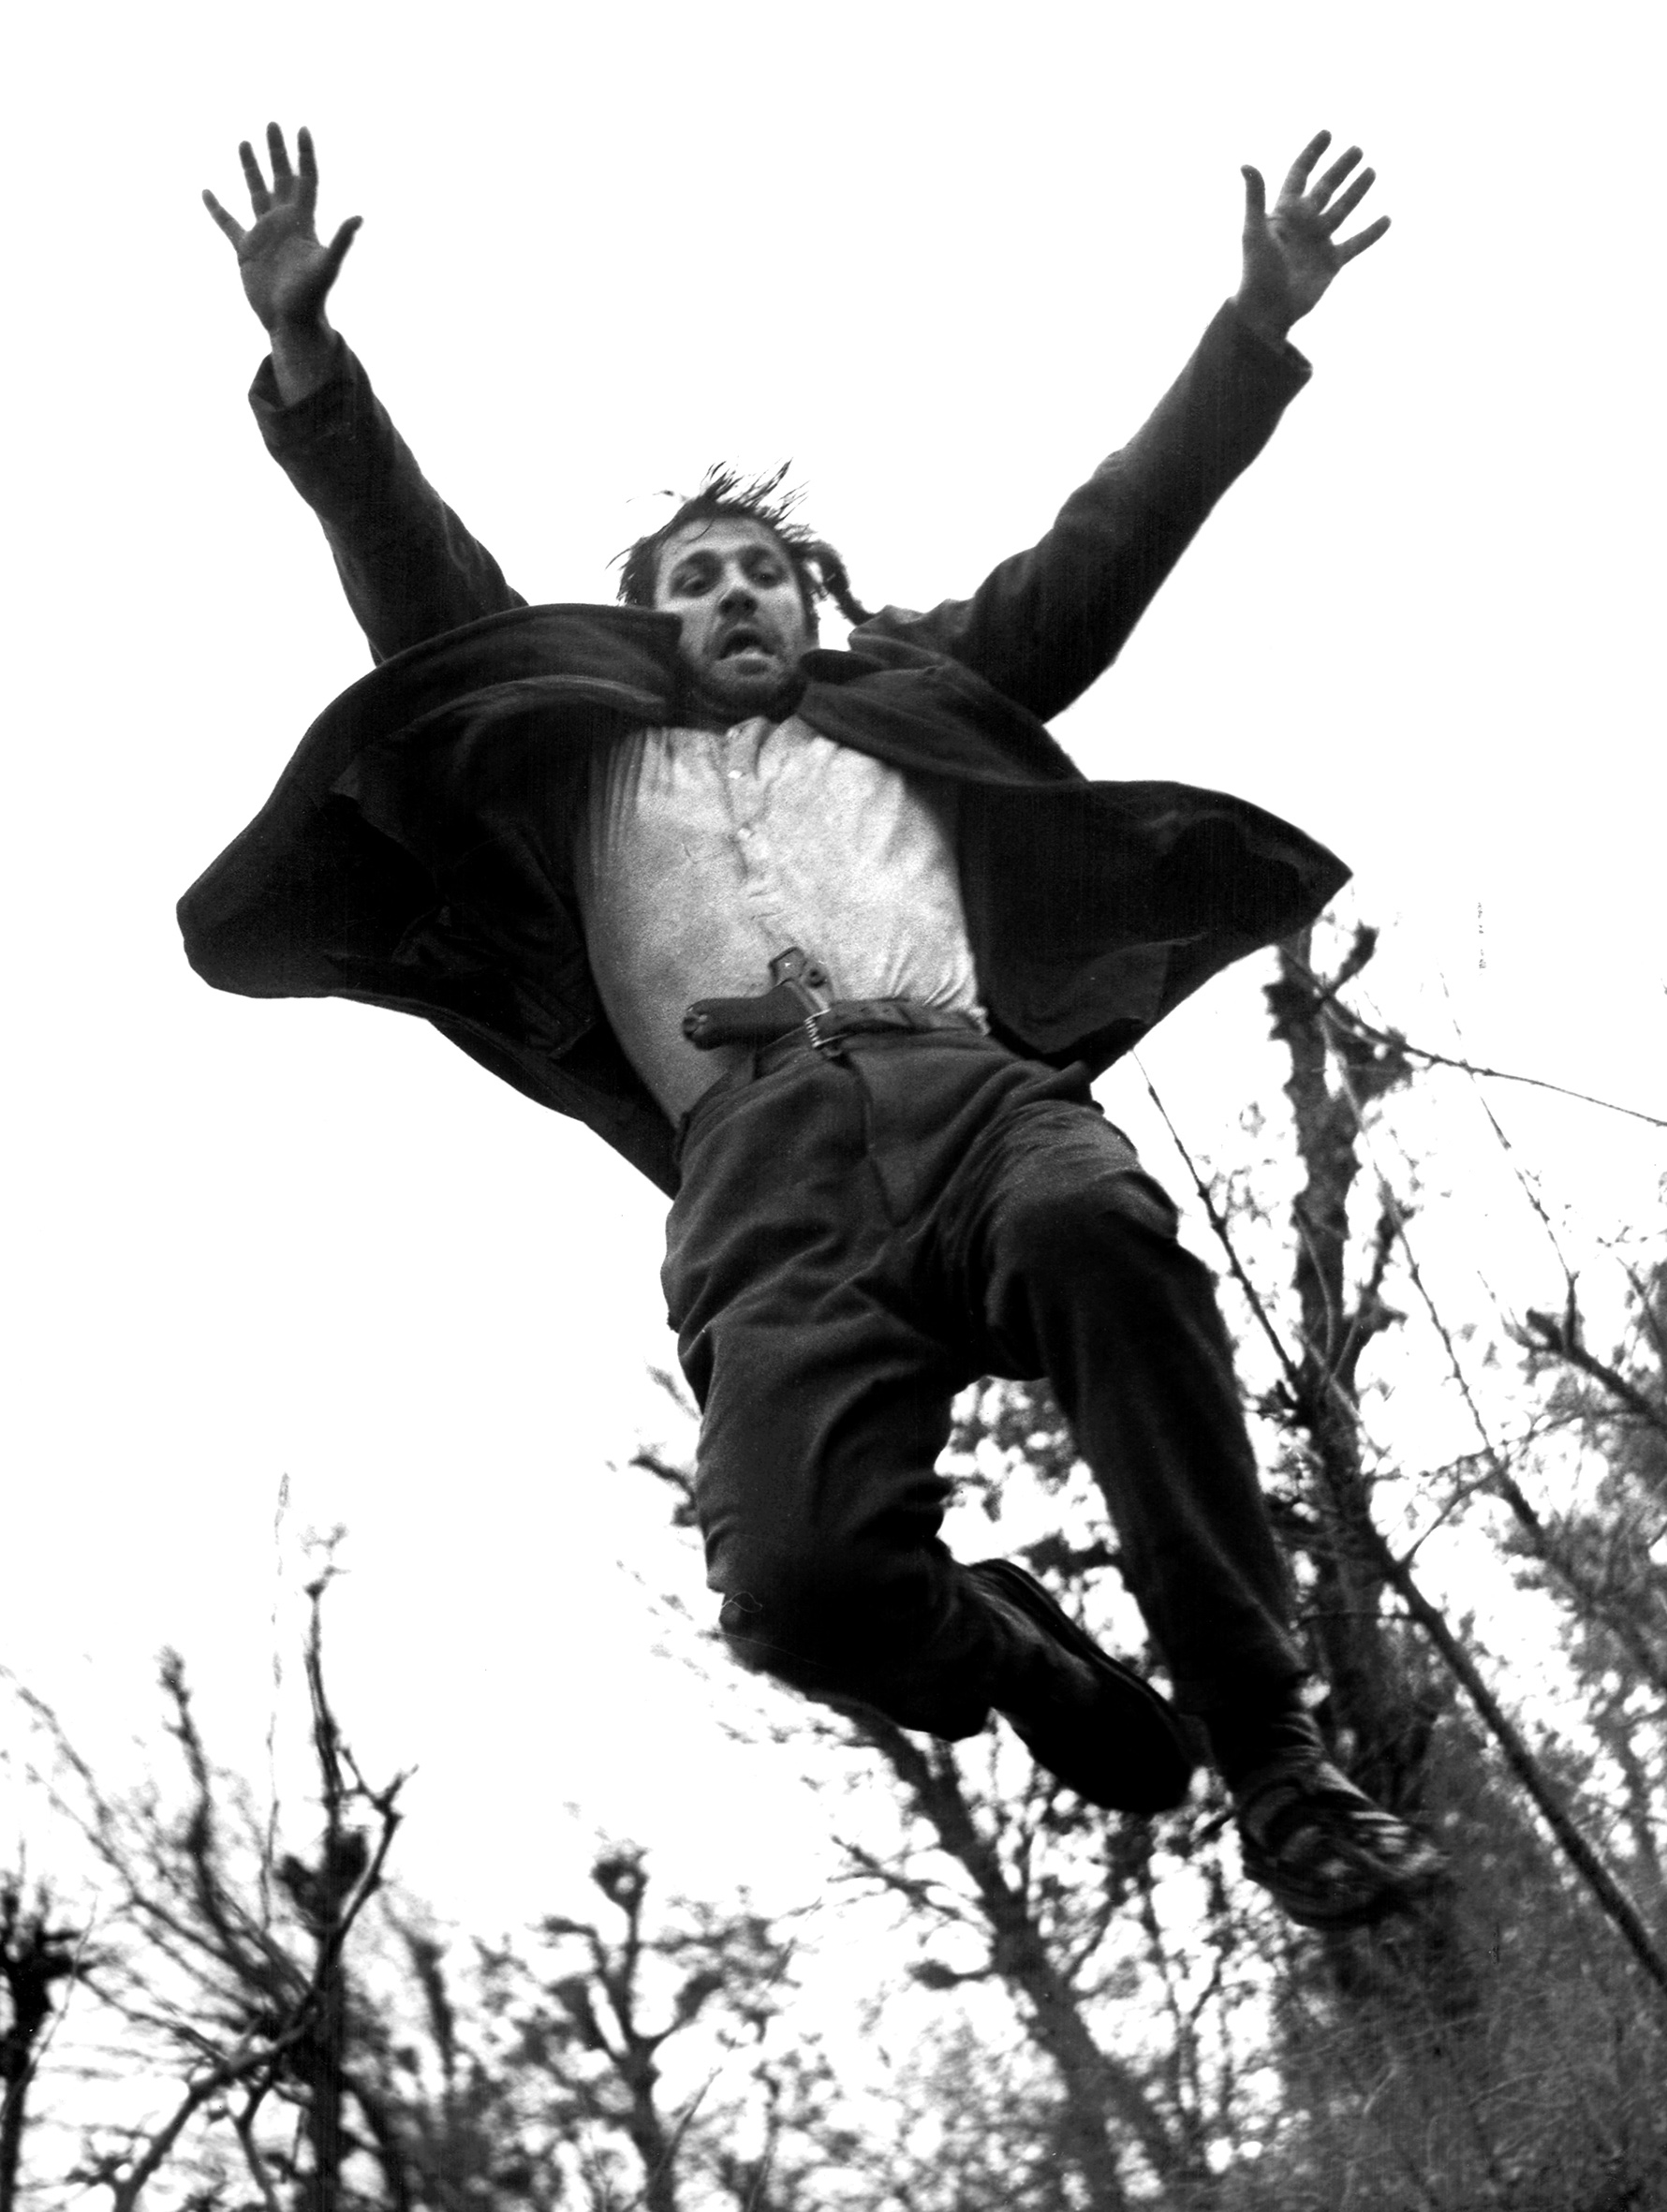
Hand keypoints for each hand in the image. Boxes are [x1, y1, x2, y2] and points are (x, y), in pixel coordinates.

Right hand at [203, 123, 360, 335]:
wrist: (291, 322)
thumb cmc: (311, 298)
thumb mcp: (326, 266)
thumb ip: (341, 240)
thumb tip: (359, 217)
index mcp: (303, 222)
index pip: (305, 181)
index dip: (305, 156)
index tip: (302, 129)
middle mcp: (284, 223)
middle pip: (280, 178)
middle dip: (277, 152)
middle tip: (272, 123)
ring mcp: (264, 234)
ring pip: (255, 192)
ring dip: (250, 168)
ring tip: (243, 142)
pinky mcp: (246, 250)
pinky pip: (228, 224)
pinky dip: (217, 209)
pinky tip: (206, 192)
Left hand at [1235, 131, 1388, 343]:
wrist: (1268, 310)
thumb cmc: (1256, 272)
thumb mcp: (1255, 231)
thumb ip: (1254, 196)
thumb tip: (1245, 163)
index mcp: (1285, 212)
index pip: (1300, 174)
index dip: (1312, 153)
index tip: (1327, 133)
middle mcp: (1303, 223)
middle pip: (1326, 188)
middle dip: (1340, 169)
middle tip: (1357, 149)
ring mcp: (1318, 242)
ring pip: (1342, 210)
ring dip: (1357, 192)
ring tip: (1372, 171)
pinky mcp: (1331, 263)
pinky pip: (1356, 243)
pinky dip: (1372, 233)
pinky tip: (1387, 219)